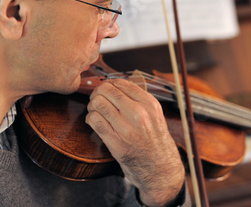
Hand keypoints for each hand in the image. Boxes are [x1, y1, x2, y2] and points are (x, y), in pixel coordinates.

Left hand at [86, 79, 184, 206]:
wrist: (160, 168)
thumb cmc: (155, 140)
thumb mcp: (154, 114)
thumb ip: (138, 99)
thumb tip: (114, 85)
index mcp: (149, 104)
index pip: (120, 83)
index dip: (108, 84)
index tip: (106, 91)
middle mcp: (139, 114)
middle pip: (106, 90)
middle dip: (97, 93)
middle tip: (97, 100)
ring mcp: (126, 128)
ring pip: (97, 103)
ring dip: (92, 105)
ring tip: (95, 111)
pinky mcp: (115, 143)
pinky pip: (94, 120)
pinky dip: (90, 118)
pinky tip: (93, 121)